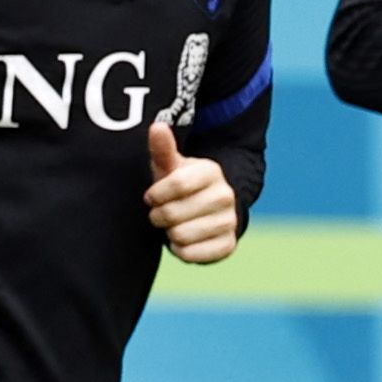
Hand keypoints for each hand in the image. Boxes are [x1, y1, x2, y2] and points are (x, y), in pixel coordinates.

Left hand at [143, 121, 242, 262]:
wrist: (206, 211)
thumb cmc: (180, 186)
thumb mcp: (170, 167)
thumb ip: (163, 149)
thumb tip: (157, 126)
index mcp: (211, 171)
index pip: (175, 184)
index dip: (156, 194)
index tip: (152, 195)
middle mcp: (226, 195)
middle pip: (174, 213)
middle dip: (159, 215)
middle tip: (161, 213)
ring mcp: (229, 221)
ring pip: (181, 235)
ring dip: (169, 233)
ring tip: (173, 225)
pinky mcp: (228, 245)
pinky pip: (192, 254)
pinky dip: (180, 250)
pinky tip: (183, 240)